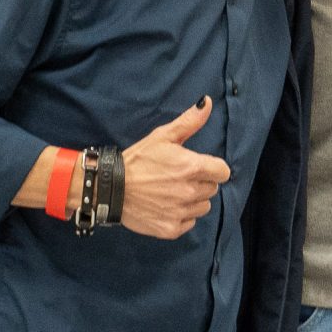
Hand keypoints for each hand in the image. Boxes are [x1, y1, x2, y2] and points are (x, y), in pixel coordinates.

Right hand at [119, 97, 232, 239]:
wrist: (108, 188)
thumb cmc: (137, 160)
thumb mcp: (163, 136)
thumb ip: (189, 122)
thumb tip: (206, 102)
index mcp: (193, 168)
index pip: (223, 172)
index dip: (213, 169)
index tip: (199, 167)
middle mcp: (190, 191)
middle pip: (212, 189)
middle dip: (200, 183)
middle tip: (178, 179)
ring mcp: (180, 212)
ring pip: (203, 207)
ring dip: (192, 201)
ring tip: (171, 192)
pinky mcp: (170, 229)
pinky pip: (189, 223)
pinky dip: (181, 217)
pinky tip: (165, 206)